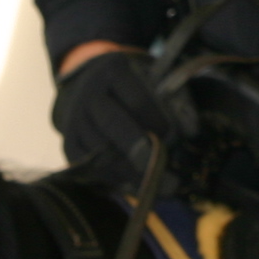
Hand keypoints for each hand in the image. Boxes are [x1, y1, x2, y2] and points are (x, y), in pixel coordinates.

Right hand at [52, 47, 186, 183]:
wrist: (89, 82)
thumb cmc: (132, 84)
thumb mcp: (156, 80)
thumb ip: (176, 101)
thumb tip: (190, 131)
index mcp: (113, 70)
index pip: (138, 101)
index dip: (159, 123)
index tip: (176, 137)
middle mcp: (89, 94)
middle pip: (114, 125)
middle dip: (142, 152)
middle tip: (169, 177)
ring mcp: (74, 120)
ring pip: (101, 151)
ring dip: (132, 173)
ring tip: (160, 187)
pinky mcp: (69, 143)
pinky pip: (89, 168)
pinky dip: (114, 180)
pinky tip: (136, 186)